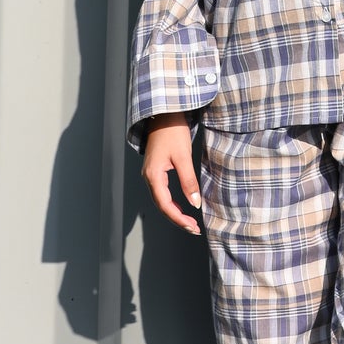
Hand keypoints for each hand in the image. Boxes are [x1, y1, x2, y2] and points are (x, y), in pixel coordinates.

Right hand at [142, 115, 202, 235]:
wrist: (164, 114)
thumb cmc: (173, 132)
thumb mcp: (183, 157)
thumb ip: (188, 181)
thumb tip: (195, 204)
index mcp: (153, 175)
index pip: (165, 205)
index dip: (179, 218)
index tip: (193, 227)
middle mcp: (148, 177)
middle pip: (161, 205)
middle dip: (177, 219)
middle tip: (194, 228)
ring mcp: (150, 174)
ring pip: (161, 200)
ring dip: (175, 212)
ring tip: (190, 221)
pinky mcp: (155, 170)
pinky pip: (162, 192)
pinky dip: (172, 202)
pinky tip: (182, 206)